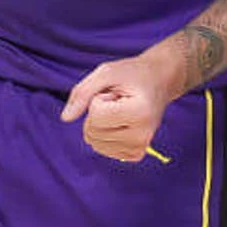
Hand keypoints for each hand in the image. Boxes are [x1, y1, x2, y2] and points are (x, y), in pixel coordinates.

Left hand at [61, 51, 183, 162]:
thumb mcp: (106, 72)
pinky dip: (105, 135)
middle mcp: (143, 135)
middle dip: (98, 112)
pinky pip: (103, 149)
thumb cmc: (133, 74)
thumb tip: (65, 118)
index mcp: (140, 113)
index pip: (95, 114)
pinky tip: (122, 122)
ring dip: (101, 123)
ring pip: (94, 142)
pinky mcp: (137, 154)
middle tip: (119, 100)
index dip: (98, 98)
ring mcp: (141, 147)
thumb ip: (82, 92)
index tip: (118, 92)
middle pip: (92, 131)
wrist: (160, 81)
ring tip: (121, 109)